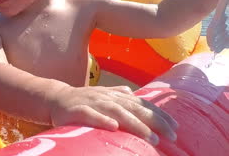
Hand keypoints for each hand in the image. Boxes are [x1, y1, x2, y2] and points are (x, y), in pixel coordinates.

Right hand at [49, 85, 178, 145]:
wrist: (56, 98)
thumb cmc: (82, 100)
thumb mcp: (102, 95)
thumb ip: (118, 94)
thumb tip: (133, 94)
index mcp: (114, 95)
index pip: (142, 104)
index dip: (159, 114)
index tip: (176, 127)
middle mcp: (106, 97)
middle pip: (134, 108)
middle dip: (154, 121)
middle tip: (171, 135)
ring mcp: (92, 102)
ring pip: (116, 112)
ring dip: (134, 124)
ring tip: (149, 136)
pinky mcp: (77, 110)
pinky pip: (90, 115)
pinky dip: (102, 120)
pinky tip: (113, 127)